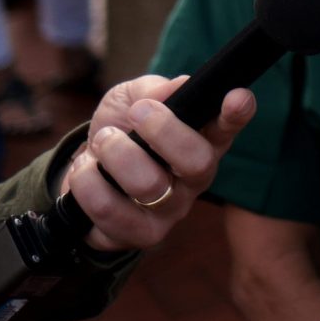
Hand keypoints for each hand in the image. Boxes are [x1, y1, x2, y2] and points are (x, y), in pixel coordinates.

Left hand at [56, 74, 257, 254]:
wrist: (82, 174)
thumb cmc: (119, 132)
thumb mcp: (130, 99)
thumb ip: (153, 90)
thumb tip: (178, 86)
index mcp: (202, 140)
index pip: (227, 128)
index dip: (236, 115)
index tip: (237, 97)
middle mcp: (195, 179)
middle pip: (197, 161)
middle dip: (163, 130)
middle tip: (137, 112)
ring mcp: (171, 210)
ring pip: (148, 185)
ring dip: (116, 153)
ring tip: (101, 140)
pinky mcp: (140, 234)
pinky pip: (109, 208)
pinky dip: (88, 180)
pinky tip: (87, 170)